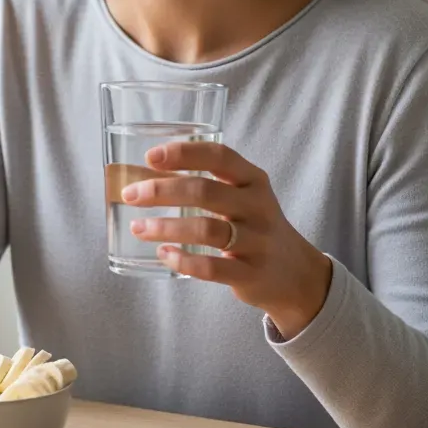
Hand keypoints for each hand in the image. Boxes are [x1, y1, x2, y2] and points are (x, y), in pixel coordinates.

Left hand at [123, 141, 332, 339]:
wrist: (297, 274)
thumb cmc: (256, 227)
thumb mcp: (245, 197)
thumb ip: (208, 183)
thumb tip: (146, 176)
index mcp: (253, 180)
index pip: (219, 156)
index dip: (183, 153)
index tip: (150, 157)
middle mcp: (258, 206)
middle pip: (205, 191)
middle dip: (161, 191)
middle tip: (130, 194)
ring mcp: (257, 241)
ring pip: (205, 230)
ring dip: (165, 227)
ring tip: (138, 228)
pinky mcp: (251, 274)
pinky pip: (211, 267)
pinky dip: (183, 260)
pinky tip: (163, 254)